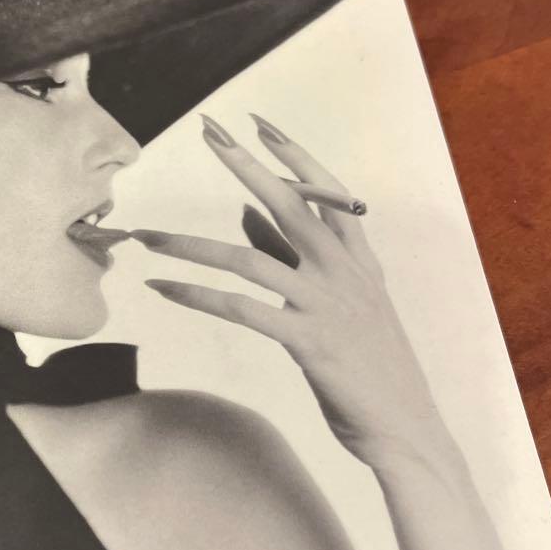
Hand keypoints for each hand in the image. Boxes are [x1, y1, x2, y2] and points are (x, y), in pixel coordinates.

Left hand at [133, 113, 451, 470]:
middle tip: (208, 132)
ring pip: (249, 260)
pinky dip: (196, 296)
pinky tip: (163, 288)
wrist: (403, 426)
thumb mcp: (339, 303)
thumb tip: (244, 212)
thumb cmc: (367, 364)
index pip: (328, 191)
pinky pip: (241, 310)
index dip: (294, 154)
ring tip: (147, 237)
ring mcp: (326, 304)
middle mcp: (344, 272)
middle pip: (291, 204)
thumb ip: (295, 257)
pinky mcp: (307, 341)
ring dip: (190, 245)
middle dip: (246, 164)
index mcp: (357, 260)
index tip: (257, 123)